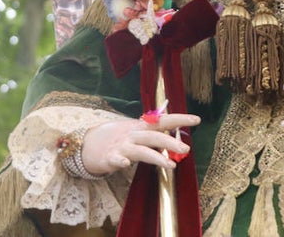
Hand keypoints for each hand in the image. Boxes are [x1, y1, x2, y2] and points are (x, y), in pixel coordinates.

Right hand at [80, 113, 199, 174]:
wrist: (87, 144)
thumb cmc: (116, 138)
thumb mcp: (134, 131)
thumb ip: (151, 132)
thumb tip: (173, 133)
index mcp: (140, 128)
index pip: (162, 121)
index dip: (179, 119)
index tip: (196, 119)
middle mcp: (132, 135)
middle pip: (153, 136)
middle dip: (170, 143)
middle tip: (186, 149)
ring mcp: (121, 146)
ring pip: (140, 150)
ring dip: (155, 156)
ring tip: (170, 165)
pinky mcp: (108, 158)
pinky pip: (115, 159)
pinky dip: (120, 161)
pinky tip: (126, 164)